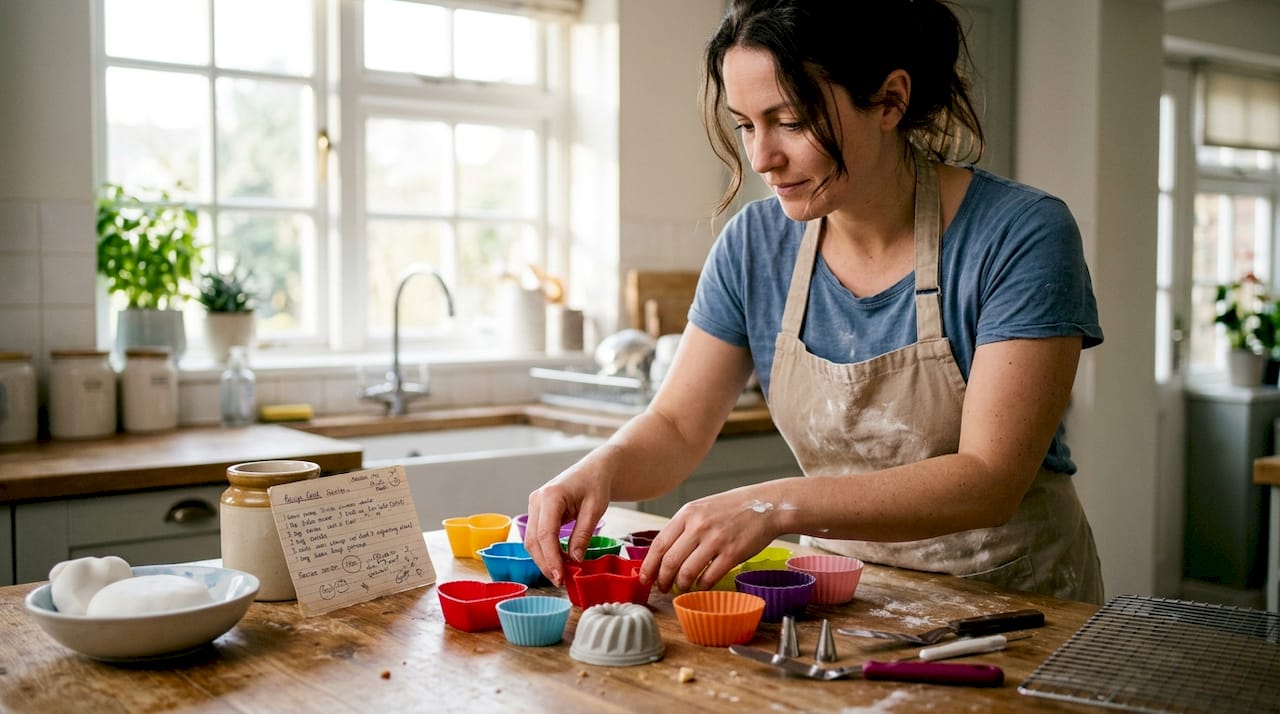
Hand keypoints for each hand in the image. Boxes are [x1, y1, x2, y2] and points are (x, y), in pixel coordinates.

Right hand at [524, 460, 611, 586]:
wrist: (593, 470)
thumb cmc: (596, 484)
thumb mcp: (595, 509)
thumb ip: (583, 534)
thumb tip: (574, 560)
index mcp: (550, 496)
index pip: (545, 534)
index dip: (551, 558)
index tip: (560, 577)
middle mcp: (536, 500)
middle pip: (533, 540)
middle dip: (545, 563)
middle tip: (560, 582)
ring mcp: (534, 506)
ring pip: (531, 540)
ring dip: (544, 559)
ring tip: (560, 575)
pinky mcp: (537, 512)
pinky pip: (536, 536)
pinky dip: (545, 551)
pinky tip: (558, 562)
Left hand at [639, 484, 782, 592]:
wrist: (766, 504)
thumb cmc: (732, 508)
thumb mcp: (702, 508)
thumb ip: (683, 527)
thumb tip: (664, 553)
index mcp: (687, 514)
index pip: (659, 544)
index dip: (648, 565)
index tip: (644, 578)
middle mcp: (698, 526)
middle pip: (670, 561)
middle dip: (662, 580)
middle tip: (662, 588)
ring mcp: (715, 540)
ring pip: (687, 572)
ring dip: (681, 585)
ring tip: (681, 588)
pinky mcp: (732, 553)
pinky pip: (710, 577)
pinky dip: (702, 586)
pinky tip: (701, 586)